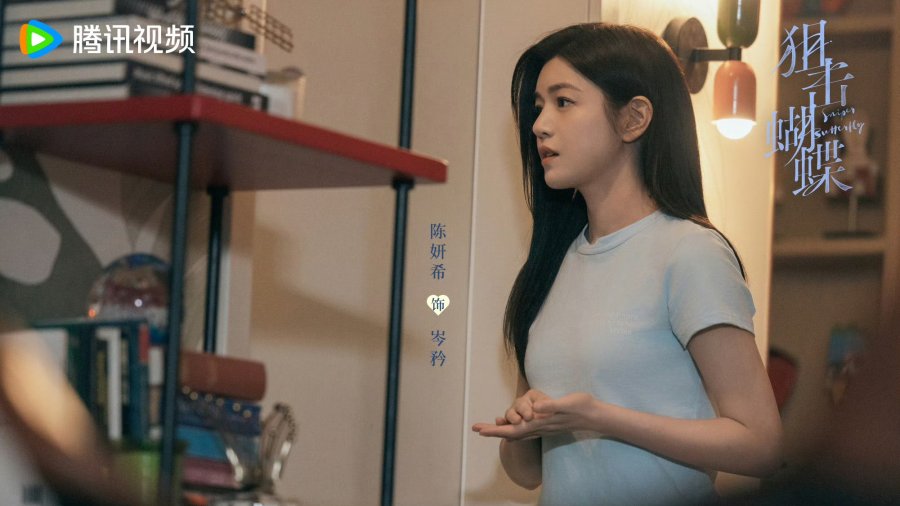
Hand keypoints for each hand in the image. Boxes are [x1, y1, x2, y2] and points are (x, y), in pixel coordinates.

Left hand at [472, 392, 601, 440]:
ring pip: (517, 432)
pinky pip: (525, 430)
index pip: (513, 428)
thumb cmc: (582, 407)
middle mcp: (539, 427)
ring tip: (488, 428)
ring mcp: (543, 427)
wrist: (595, 416)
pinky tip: (512, 427)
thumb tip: (534, 409)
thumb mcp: (567, 403)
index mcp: (540, 422)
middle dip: (493, 430)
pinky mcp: (547, 424)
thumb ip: (551, 406)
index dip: (496, 430)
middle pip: (511, 432)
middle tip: (475, 428)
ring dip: (501, 430)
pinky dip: (514, 429)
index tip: (480, 430)